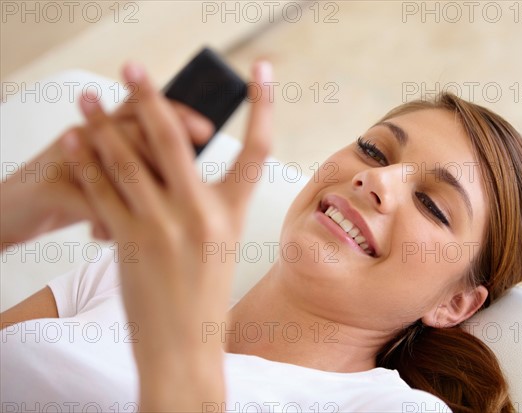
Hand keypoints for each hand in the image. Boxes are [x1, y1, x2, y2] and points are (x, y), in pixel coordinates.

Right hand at [0, 82, 214, 248]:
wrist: (12, 211)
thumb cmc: (74, 191)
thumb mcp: (108, 172)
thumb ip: (143, 165)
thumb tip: (192, 171)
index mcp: (108, 132)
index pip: (147, 112)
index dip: (178, 116)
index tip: (207, 130)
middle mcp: (89, 137)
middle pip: (133, 130)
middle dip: (166, 147)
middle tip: (192, 169)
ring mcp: (66, 159)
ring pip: (109, 163)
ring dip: (137, 191)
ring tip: (156, 212)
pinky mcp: (47, 189)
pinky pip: (85, 202)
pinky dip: (104, 222)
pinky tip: (112, 237)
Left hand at [61, 61, 272, 410]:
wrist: (184, 346)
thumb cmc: (206, 294)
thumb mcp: (220, 242)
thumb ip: (202, 200)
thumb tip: (175, 157)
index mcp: (232, 213)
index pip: (257, 149)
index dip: (263, 105)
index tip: (262, 70)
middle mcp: (200, 214)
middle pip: (174, 140)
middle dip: (151, 97)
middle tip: (132, 67)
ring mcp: (162, 227)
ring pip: (127, 160)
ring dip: (103, 124)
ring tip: (88, 98)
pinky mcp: (129, 241)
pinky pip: (102, 191)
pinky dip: (85, 161)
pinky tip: (74, 140)